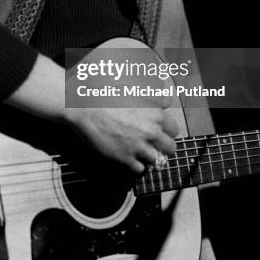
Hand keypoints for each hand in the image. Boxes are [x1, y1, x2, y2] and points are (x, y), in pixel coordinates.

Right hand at [64, 101, 178, 173]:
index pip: (175, 130)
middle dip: (163, 147)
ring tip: (140, 151)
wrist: (84, 107)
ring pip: (156, 160)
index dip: (167, 131)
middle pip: (171, 148)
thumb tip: (168, 101)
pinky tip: (129, 156)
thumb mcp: (135, 90)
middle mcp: (151, 132)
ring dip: (150, 156)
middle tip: (153, 144)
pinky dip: (136, 165)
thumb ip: (155, 97)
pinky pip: (140, 169)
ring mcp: (138, 147)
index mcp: (155, 114)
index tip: (160, 132)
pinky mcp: (125, 159)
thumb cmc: (107, 94)